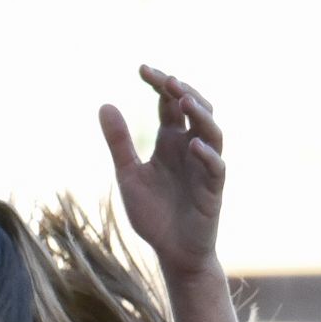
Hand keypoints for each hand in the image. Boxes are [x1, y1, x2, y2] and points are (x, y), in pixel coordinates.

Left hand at [99, 65, 225, 275]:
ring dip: (200, 115)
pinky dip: (206, 155)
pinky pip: (215, 167)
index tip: (142, 69)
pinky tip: (192, 145)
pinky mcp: (212, 189)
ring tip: (183, 100)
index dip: (159, 84)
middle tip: (166, 79)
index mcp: (170, 140)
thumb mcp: (128, 174)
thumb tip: (105, 104)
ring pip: (212, 131)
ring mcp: (204, 166)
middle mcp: (190, 147)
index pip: (168, 104)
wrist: (171, 252)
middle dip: (182, 91)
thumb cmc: (153, 213)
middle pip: (195, 109)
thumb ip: (119, 142)